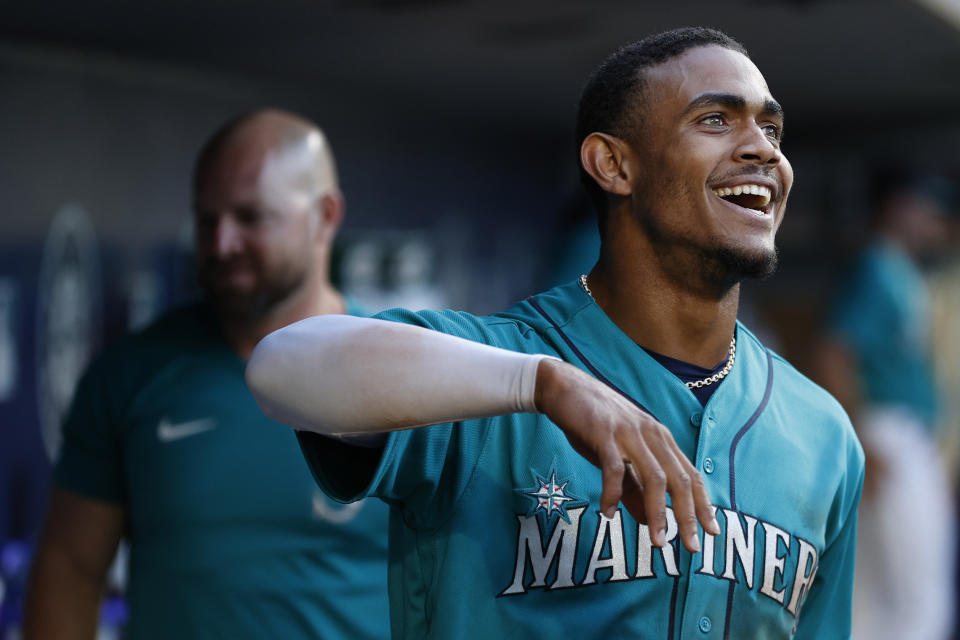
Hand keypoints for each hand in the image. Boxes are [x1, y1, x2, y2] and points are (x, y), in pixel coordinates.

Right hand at [534, 358, 719, 551]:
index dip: (703, 504)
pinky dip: (613, 494)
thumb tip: (651, 522)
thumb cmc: (592, 424)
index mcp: (659, 438)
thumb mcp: (619, 457)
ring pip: (654, 477)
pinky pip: (614, 469)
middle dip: (688, 515)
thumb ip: (635, 488)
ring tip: (658, 540)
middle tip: (691, 547)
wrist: (563, 388)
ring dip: (658, 512)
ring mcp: (629, 433)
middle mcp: (650, 434)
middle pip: (678, 479)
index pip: (690, 475)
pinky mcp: (604, 433)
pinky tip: (608, 512)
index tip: (711, 533)